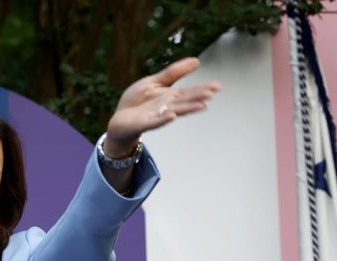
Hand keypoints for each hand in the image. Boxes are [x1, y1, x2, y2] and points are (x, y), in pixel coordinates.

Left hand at [104, 57, 220, 156]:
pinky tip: (173, 116)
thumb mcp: (154, 82)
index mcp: (170, 96)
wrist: (119, 120)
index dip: (202, 89)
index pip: (189, 92)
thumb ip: (174, 73)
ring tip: (202, 106)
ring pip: (174, 111)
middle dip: (198, 97)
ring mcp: (155, 116)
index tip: (217, 86)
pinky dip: (163, 119)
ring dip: (187, 109)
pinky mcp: (143, 123)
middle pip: (184, 101)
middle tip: (213, 93)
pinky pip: (155, 122)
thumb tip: (196, 61)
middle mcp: (166, 107)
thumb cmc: (137, 101)